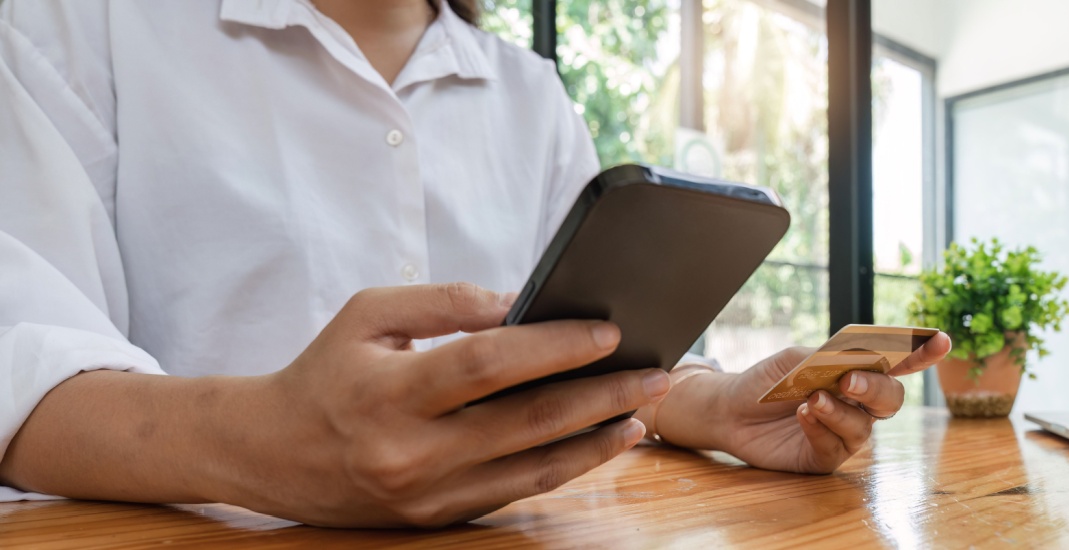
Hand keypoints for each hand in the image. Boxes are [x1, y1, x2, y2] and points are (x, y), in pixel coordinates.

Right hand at [232, 283, 670, 527]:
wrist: (272, 453)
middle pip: (525, 422)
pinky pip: (516, 491)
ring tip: (643, 410)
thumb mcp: (368, 315)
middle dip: (599, 395)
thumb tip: (520, 302)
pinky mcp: (437, 519)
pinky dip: (565, 466)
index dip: (552, 346)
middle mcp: (411, 452)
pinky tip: (600, 441)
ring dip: (596, 439)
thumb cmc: (325, 371)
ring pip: (532, 468)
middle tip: (653, 372)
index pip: (487, 365)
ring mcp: (427, 495)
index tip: (607, 331)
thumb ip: (443, 302)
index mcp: (389, 393)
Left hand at [653, 333, 949, 473]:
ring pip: (864, 427)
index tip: (941, 341)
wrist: (729, 410)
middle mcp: (857, 404)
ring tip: (812, 399)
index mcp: (855, 372)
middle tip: (849, 382)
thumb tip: (853, 364)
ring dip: (839, 411)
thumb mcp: (793, 360)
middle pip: (891, 399)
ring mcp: (843, 432)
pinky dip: (821, 429)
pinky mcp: (824, 457)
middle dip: (876, 389)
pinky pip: (835, 448)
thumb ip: (825, 360)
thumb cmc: (766, 381)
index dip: (921, 353)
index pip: (896, 363)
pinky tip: (804, 415)